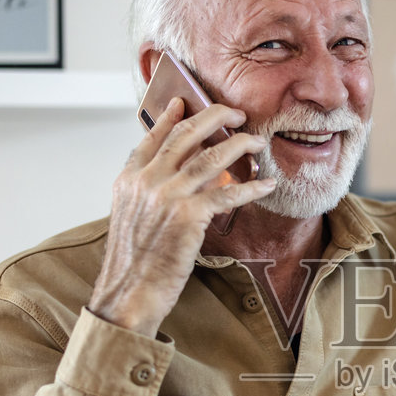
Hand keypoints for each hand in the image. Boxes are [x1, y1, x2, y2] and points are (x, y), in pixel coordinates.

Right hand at [88, 98, 275, 336]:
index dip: (170, 118)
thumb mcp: (130, 218)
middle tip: (235, 113)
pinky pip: (227, 193)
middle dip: (215, 117)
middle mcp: (146, 182)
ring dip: (239, 145)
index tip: (184, 103)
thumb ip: (147, 193)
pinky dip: (251, 188)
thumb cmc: (133, 263)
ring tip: (256, 141)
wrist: (128, 293)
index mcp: (128, 180)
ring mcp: (167, 197)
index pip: (151, 137)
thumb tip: (177, 177)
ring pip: (211, 157)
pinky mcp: (188, 217)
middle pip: (185, 135)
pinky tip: (266, 185)